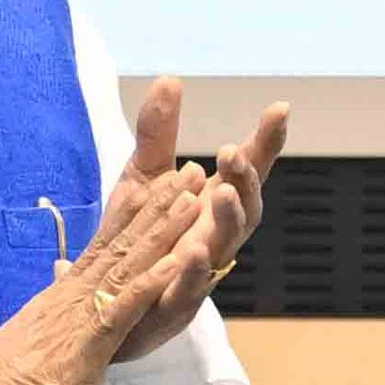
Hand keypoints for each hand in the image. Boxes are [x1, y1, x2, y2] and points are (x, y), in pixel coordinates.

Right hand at [0, 155, 223, 384]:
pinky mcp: (88, 340)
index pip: (103, 246)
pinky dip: (157, 277)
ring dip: (166, 227)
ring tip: (195, 194)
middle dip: (159, 204)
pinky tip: (183, 256)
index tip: (158, 184)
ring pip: (129, 260)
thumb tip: (59, 293)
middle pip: (122, 240)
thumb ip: (53, 316)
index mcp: (63, 296)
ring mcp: (80, 313)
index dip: (133, 214)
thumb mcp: (36, 343)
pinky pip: (128, 303)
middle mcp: (72, 294)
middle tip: (190, 169)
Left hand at [103, 78, 288, 362]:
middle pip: (246, 208)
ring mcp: (201, 272)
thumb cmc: (135, 239)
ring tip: (222, 191)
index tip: (279, 108)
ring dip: (229, 219)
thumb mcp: (142, 177)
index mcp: (211, 207)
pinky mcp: (175, 304)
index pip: (244, 172)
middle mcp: (215, 237)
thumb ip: (159, 133)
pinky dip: (197, 270)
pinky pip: (192, 288)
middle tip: (232, 152)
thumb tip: (172, 78)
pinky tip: (193, 247)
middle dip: (245, 180)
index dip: (265, 143)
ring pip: (226, 245)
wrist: (104, 306)